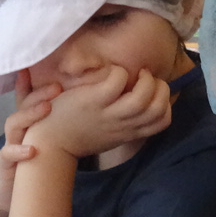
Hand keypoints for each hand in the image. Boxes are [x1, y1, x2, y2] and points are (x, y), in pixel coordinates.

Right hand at [0, 71, 60, 210]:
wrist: (9, 194)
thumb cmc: (32, 164)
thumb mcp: (45, 141)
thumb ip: (57, 127)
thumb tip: (82, 110)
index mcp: (28, 123)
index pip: (30, 97)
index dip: (36, 81)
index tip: (51, 69)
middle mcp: (17, 130)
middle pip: (23, 105)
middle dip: (39, 94)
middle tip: (58, 87)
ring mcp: (9, 145)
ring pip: (13, 124)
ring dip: (29, 115)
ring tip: (47, 108)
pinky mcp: (5, 165)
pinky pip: (7, 154)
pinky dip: (18, 151)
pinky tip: (32, 150)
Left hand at [25, 66, 171, 158]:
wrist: (50, 144)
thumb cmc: (78, 136)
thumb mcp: (108, 135)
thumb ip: (124, 123)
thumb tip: (136, 104)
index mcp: (129, 132)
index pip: (163, 121)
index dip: (165, 103)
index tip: (150, 94)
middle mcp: (123, 124)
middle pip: (158, 108)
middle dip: (160, 88)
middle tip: (144, 80)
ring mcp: (109, 113)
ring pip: (143, 97)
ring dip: (144, 80)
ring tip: (133, 74)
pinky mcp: (93, 100)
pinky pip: (117, 81)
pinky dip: (118, 71)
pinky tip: (109, 72)